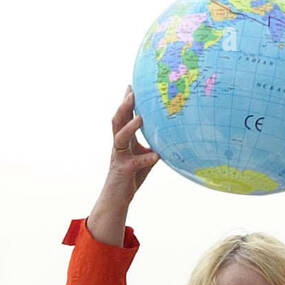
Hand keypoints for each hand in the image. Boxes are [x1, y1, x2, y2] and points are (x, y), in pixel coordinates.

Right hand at [104, 85, 159, 202]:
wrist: (116, 199)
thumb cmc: (130, 177)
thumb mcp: (143, 158)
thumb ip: (152, 146)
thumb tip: (168, 137)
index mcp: (123, 140)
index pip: (123, 117)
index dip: (126, 101)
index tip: (132, 85)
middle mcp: (118, 146)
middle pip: (117, 120)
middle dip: (124, 106)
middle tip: (132, 92)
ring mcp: (119, 157)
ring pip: (120, 137)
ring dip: (130, 126)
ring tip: (141, 118)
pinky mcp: (123, 170)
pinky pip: (135, 162)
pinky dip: (146, 158)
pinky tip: (156, 155)